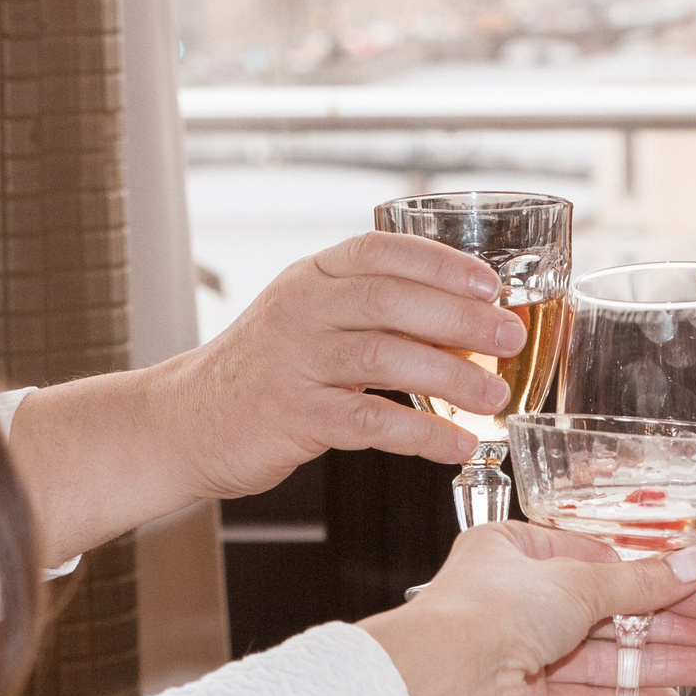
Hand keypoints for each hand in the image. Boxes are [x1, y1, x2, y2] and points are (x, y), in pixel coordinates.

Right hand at [161, 233, 516, 497]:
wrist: (185, 421)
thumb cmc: (264, 374)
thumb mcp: (308, 321)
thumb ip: (369, 312)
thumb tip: (464, 319)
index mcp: (311, 278)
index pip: (381, 251)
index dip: (441, 263)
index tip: (490, 283)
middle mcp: (300, 310)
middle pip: (390, 300)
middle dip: (460, 317)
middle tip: (509, 336)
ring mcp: (293, 361)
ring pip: (383, 356)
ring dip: (450, 375)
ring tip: (494, 394)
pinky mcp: (291, 415)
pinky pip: (369, 422)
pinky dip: (421, 434)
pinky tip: (456, 444)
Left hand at [359, 525, 695, 695]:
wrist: (441, 683)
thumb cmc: (483, 614)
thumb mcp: (577, 583)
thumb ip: (641, 581)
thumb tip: (691, 564)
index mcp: (517, 552)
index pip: (602, 559)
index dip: (658, 574)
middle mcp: (517, 601)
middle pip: (609, 611)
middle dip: (667, 623)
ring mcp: (520, 652)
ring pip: (603, 657)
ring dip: (658, 662)